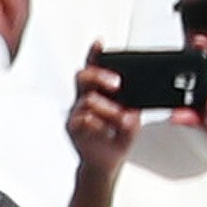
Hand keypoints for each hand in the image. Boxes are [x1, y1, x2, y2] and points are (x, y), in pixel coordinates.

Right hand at [66, 46, 137, 179]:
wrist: (107, 162)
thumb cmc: (118, 136)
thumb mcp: (133, 117)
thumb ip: (133, 107)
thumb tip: (130, 108)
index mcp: (100, 91)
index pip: (95, 68)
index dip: (94, 54)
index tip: (99, 43)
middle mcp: (85, 98)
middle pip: (83, 76)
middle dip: (100, 76)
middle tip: (117, 84)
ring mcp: (77, 113)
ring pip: (88, 100)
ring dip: (109, 109)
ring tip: (122, 119)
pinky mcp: (73, 129)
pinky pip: (84, 120)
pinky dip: (100, 124)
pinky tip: (108, 131)